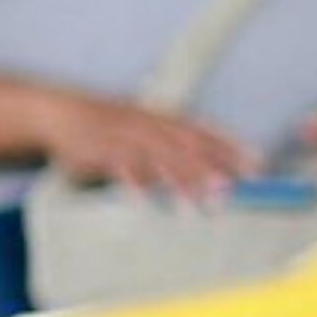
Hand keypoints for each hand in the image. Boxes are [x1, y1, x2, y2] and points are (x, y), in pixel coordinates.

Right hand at [40, 90, 257, 203]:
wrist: (57, 112)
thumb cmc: (107, 128)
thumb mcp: (143, 132)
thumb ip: (173, 152)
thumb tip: (213, 175)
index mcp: (162, 119)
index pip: (204, 132)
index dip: (232, 146)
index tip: (259, 163)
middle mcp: (147, 124)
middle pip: (186, 146)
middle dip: (212, 166)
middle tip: (237, 188)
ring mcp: (123, 135)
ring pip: (157, 158)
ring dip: (179, 180)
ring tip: (200, 204)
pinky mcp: (98, 149)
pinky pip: (117, 167)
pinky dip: (130, 182)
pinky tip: (142, 201)